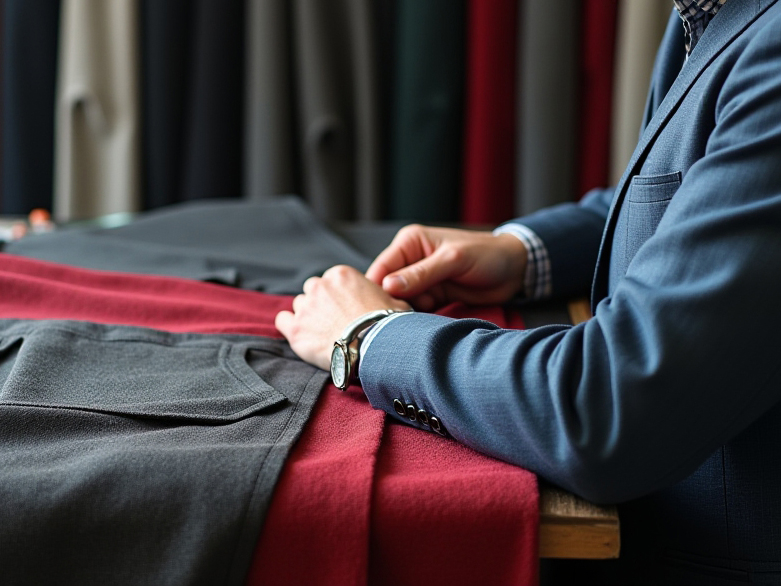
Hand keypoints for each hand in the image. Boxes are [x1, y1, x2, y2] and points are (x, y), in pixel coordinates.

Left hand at [275, 265, 410, 370]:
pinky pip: (282, 320)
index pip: (332, 279)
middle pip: (313, 289)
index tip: (346, 308)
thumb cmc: (387, 324)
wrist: (374, 346)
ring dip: (308, 315)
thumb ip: (381, 295)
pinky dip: (289, 325)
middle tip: (334, 319)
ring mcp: (305, 307)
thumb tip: (385, 297)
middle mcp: (319, 286)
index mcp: (341, 274)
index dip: (339, 295)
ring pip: (299, 305)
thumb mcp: (394, 301)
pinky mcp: (296, 329)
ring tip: (322, 331)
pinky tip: (301, 334)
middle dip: (321, 302)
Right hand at [365, 225, 527, 310]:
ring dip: (406, 314)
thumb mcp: (453, 261)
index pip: (381, 268)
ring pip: (400, 302)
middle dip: (391, 305)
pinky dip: (418, 318)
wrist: (514, 270)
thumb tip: (388, 287)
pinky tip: (424, 325)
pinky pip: (416, 309)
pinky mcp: (432, 296)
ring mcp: (421, 280)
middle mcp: (411, 260)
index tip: (376, 311)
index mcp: (410, 243)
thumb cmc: (486, 255)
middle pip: (387, 288)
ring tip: (416, 321)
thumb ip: (421, 274)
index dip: (376, 290)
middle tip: (400, 320)